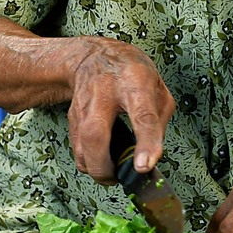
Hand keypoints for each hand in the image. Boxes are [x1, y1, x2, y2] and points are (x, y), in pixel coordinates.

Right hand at [65, 38, 174, 180]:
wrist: (93, 56)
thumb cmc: (131, 72)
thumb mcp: (158, 87)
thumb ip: (160, 120)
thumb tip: (153, 154)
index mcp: (134, 82)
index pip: (142, 115)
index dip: (145, 143)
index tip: (144, 166)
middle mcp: (105, 92)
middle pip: (96, 134)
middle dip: (104, 165)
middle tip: (119, 177)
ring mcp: (85, 105)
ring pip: (82, 145)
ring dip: (96, 168)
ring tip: (111, 173)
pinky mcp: (72, 117)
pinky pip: (77, 148)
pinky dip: (88, 162)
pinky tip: (100, 161)